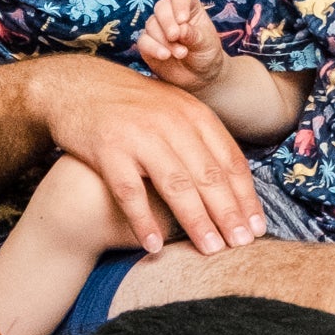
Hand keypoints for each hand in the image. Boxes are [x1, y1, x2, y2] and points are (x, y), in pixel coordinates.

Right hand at [36, 54, 265, 255]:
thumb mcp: (173, 109)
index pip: (229, 160)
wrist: (77, 85)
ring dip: (197, 221)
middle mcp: (170, 122)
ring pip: (176, 184)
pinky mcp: (108, 149)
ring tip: (211, 249)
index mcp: (193, 113)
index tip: (256, 227)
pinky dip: (144, 221)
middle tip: (242, 245)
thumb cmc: (131, 105)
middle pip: (208, 175)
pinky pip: (130, 192)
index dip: (246, 197)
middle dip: (229, 214)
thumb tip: (236, 184)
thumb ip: (202, 139)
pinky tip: (154, 245)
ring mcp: (138, 135)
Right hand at [137, 0, 228, 94]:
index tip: (183, 20)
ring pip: (151, 24)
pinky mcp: (148, 45)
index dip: (179, 5)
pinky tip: (165, 56)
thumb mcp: (206, 44)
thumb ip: (194, 35)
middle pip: (161, 7)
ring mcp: (158, 29)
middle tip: (175, 36)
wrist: (200, 77)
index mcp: (188, 8)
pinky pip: (143, 41)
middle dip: (167, 21)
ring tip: (181, 54)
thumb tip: (181, 29)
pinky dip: (152, 48)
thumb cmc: (206, 54)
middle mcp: (171, 15)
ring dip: (164, 40)